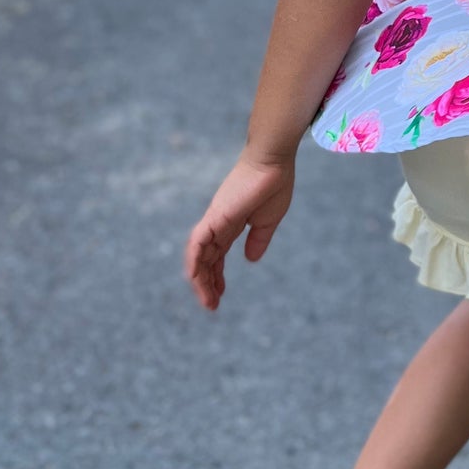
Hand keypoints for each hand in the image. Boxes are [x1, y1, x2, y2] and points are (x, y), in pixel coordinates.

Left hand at [184, 152, 295, 310]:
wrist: (273, 162)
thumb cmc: (274, 184)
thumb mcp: (268, 221)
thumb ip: (259, 240)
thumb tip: (250, 259)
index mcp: (231, 225)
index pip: (217, 256)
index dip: (216, 276)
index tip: (219, 296)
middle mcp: (218, 225)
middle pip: (206, 259)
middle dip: (207, 283)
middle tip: (211, 306)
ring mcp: (214, 220)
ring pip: (198, 255)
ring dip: (200, 279)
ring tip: (207, 301)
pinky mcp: (215, 217)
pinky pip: (198, 243)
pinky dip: (194, 261)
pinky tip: (195, 279)